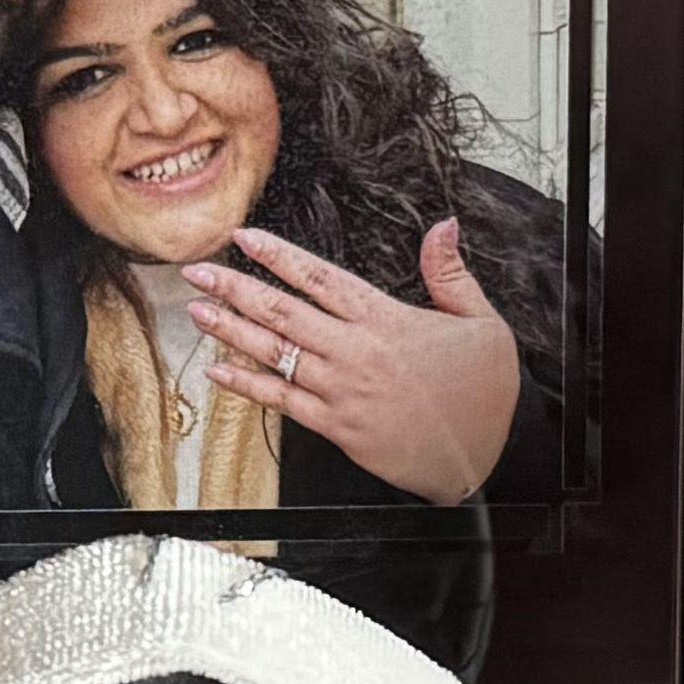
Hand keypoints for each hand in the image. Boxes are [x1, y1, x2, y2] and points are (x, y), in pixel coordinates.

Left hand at [183, 218, 524, 505]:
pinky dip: (246, 386)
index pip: (321, 278)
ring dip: (231, 330)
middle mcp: (357, 352)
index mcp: (387, 320)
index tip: (244, 237)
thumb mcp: (482, 323)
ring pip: (276, 352)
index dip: (278, 255)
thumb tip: (443, 226)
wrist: (487, 457)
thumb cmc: (486, 393)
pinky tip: (217, 373)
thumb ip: (452, 274)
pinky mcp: (337, 427)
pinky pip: (281, 402)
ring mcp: (342, 391)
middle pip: (284, 311)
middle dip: (235, 287)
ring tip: (196, 310)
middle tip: (197, 271)